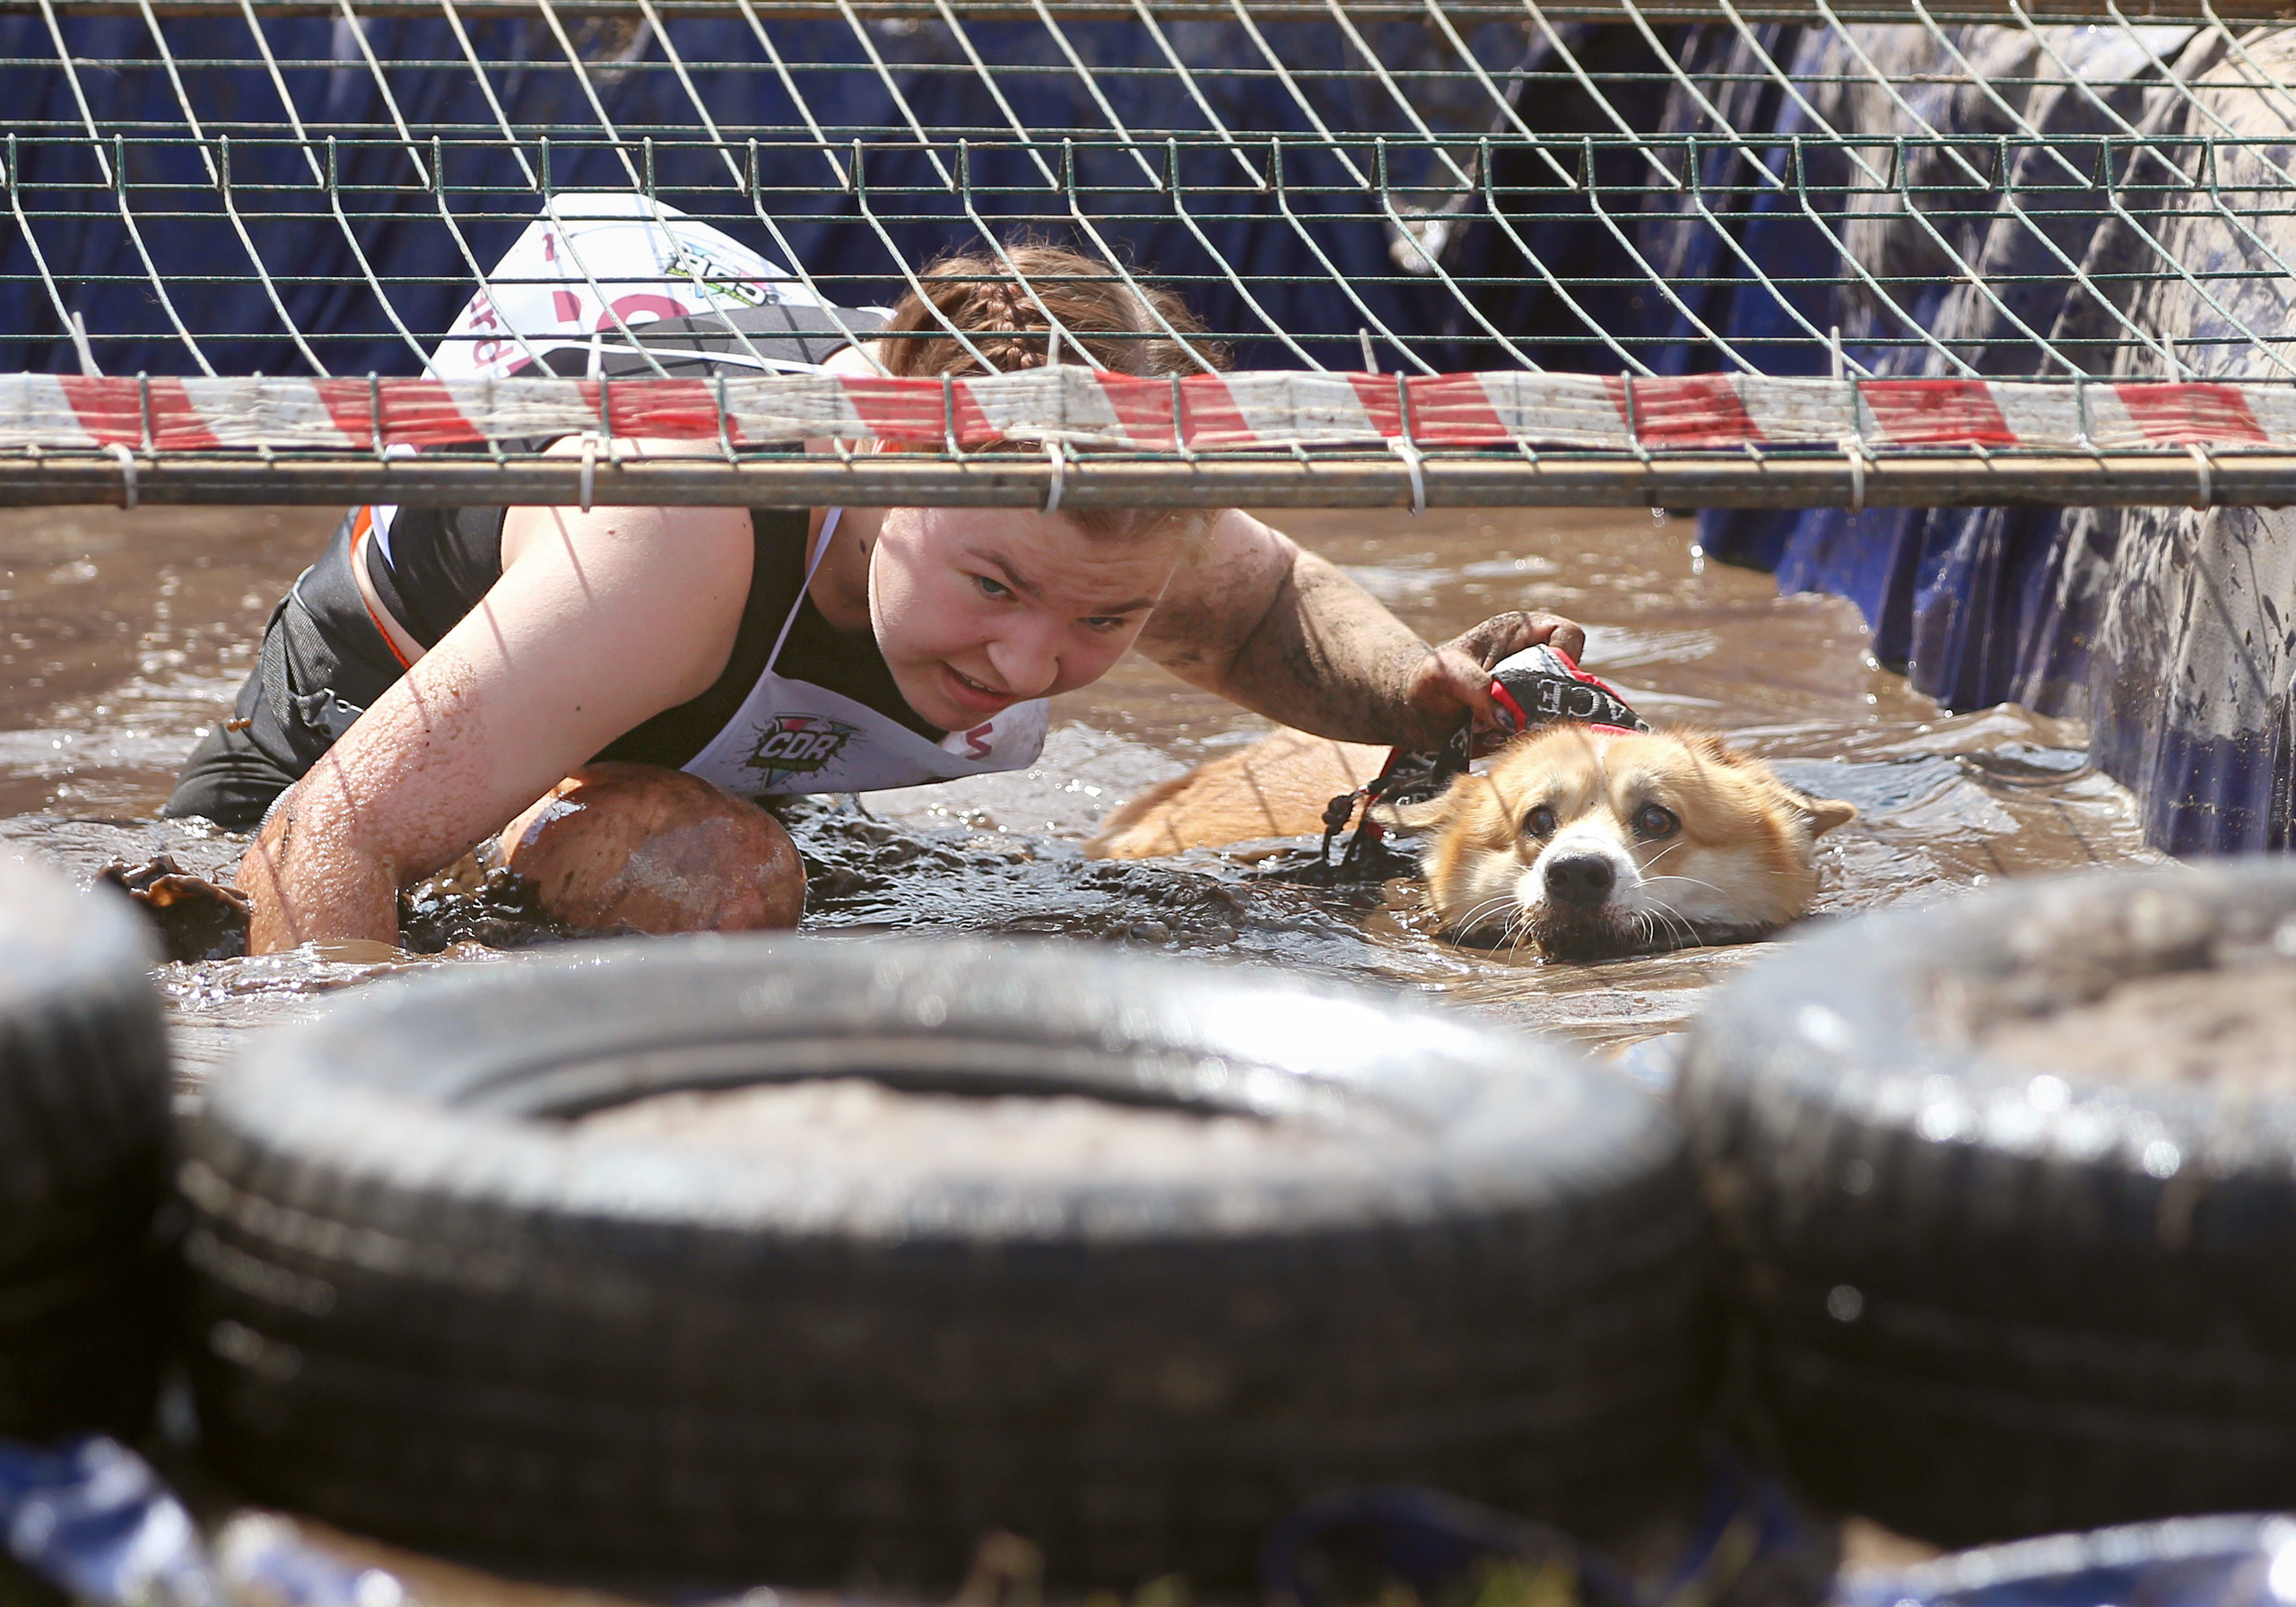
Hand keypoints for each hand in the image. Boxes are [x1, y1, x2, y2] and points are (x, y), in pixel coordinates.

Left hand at [1403, 611, 1588, 750]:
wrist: (1417, 712)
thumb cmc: (1430, 679)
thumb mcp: (1446, 674)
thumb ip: (1477, 688)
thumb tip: (1511, 719)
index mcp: (1524, 633)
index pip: (1569, 635)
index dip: (1564, 656)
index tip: (1539, 681)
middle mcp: (1538, 662)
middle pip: (1573, 680)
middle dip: (1543, 702)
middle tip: (1509, 715)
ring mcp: (1537, 694)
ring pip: (1562, 712)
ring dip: (1529, 725)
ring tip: (1489, 726)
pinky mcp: (1531, 722)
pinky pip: (1545, 736)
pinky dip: (1521, 741)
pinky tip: (1490, 738)